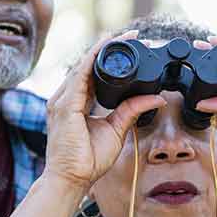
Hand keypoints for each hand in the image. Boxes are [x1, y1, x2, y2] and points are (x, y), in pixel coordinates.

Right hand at [44, 31, 166, 189]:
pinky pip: (79, 76)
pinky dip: (91, 60)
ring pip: (83, 66)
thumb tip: (155, 98)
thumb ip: (131, 110)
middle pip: (87, 65)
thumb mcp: (116, 129)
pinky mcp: (64, 106)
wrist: (72, 179)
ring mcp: (62, 101)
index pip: (92, 73)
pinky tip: (104, 49)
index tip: (129, 45)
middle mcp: (65, 98)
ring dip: (102, 50)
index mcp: (75, 103)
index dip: (108, 58)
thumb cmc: (88, 160)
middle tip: (131, 36)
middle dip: (108, 49)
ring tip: (122, 37)